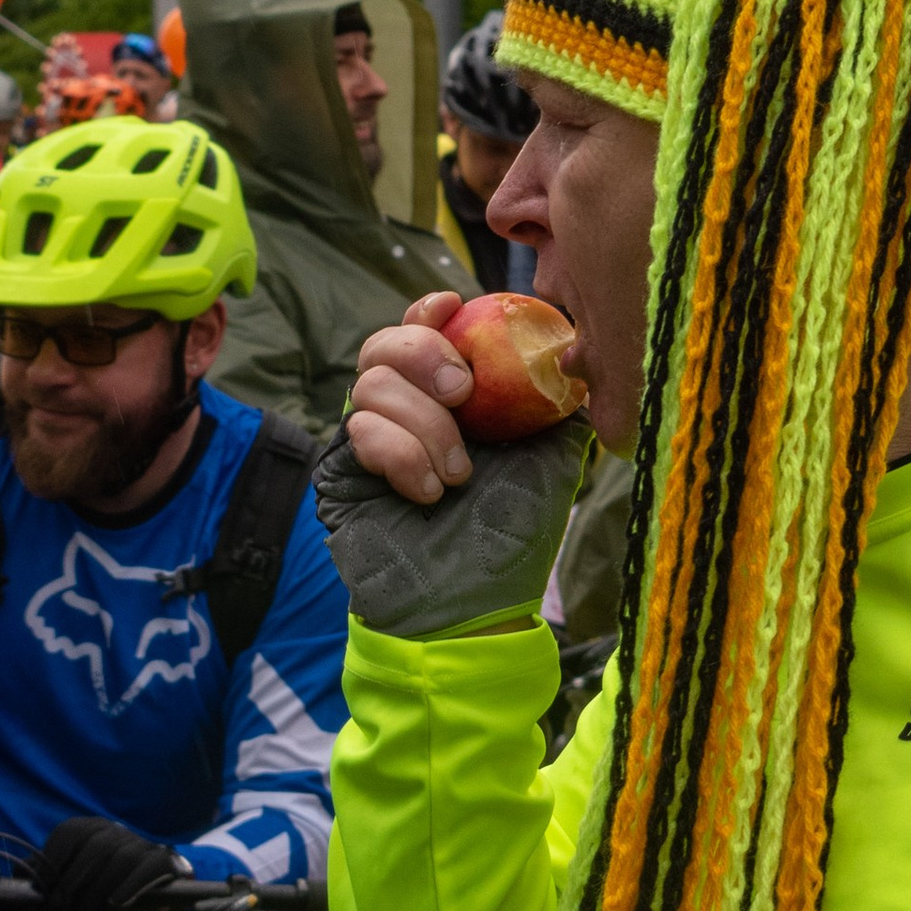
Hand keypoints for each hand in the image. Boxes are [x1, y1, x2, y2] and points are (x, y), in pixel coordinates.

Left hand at [30, 815, 190, 910]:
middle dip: (73, 879)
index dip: (54, 858)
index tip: (44, 886)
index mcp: (91, 828)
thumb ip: (49, 874)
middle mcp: (116, 831)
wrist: (145, 896)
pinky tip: (116, 902)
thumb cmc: (100, 886)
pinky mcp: (163, 861)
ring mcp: (142, 844)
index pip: (70, 832)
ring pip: (121, 858)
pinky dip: (132, 884)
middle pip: (95, 846)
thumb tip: (19, 876)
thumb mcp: (73, 879)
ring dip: (99, 887)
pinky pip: (149, 867)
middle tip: (62, 905)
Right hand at [315, 315, 587, 639]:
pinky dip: (401, 456)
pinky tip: (429, 493)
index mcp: (449, 399)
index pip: (420, 330)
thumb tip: (568, 353)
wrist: (475, 604)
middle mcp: (404, 412)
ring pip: (370, 385)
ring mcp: (369, 443)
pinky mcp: (342, 474)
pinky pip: (359, 433)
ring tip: (458, 476)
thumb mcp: (553, 460)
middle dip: (423, 355)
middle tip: (462, 394)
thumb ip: (554, 404)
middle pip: (383, 345)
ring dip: (424, 426)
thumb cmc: (514, 537)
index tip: (454, 306)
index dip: (428, 312)